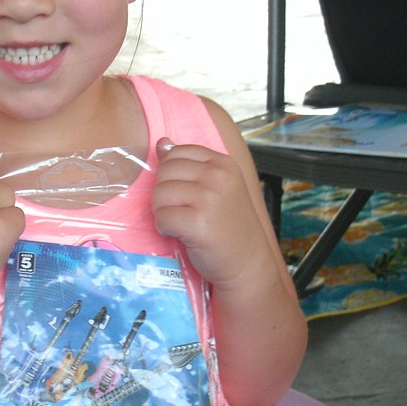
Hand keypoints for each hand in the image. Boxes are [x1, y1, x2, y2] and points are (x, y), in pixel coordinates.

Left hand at [151, 137, 270, 287]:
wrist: (247, 262)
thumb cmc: (229, 225)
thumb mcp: (217, 187)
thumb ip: (191, 164)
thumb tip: (161, 143)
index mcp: (223, 163)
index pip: (177, 153)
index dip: (171, 175)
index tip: (185, 194)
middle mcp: (217, 177)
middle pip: (164, 172)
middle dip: (164, 194)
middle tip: (181, 211)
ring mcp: (209, 199)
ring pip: (159, 194)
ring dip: (163, 211)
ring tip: (181, 222)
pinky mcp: (198, 223)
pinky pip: (162, 217)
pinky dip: (165, 228)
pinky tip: (180, 234)